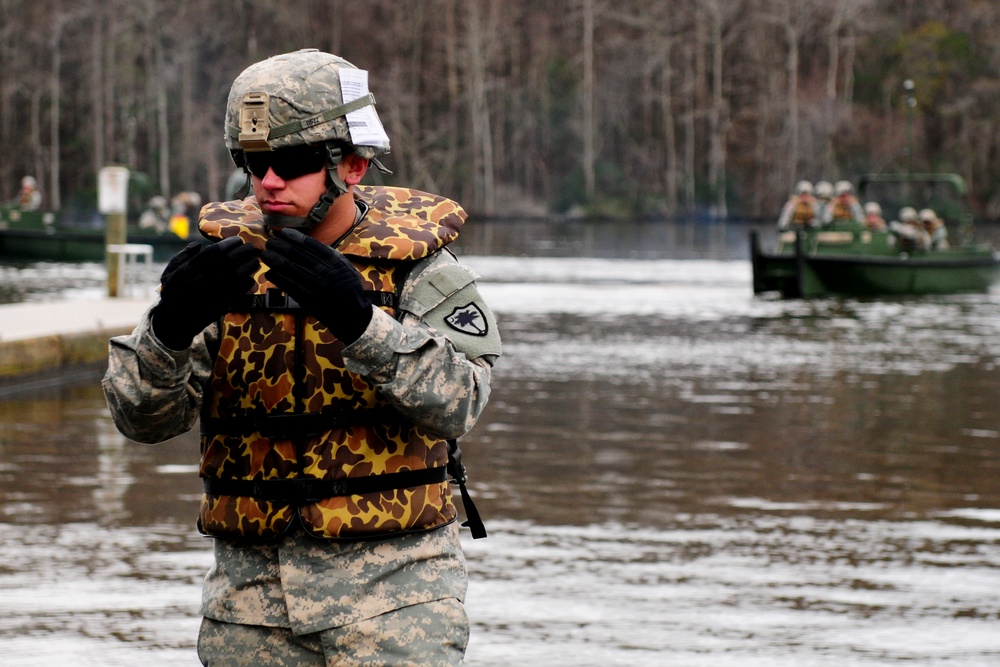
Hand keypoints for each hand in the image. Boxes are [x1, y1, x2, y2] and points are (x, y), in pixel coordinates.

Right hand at [151, 237, 259, 349]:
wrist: (175, 322)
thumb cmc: (172, 294)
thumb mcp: (169, 273)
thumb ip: (182, 256)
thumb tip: (198, 244)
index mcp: (189, 269)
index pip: (213, 252)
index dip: (228, 244)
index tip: (238, 240)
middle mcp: (201, 279)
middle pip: (227, 261)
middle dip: (242, 252)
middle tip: (250, 248)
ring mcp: (211, 292)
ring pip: (235, 275)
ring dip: (248, 266)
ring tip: (255, 261)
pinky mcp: (219, 305)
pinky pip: (237, 292)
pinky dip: (246, 284)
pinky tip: (251, 278)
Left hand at [261, 228, 372, 343]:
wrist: (352, 316)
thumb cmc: (347, 289)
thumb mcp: (346, 269)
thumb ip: (331, 256)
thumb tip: (308, 244)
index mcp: (337, 265)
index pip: (314, 247)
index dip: (297, 238)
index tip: (284, 233)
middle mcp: (328, 275)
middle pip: (300, 256)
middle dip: (282, 247)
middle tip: (270, 242)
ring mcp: (318, 288)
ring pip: (292, 270)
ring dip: (276, 261)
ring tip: (265, 255)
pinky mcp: (310, 301)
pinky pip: (290, 287)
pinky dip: (278, 279)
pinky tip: (269, 273)